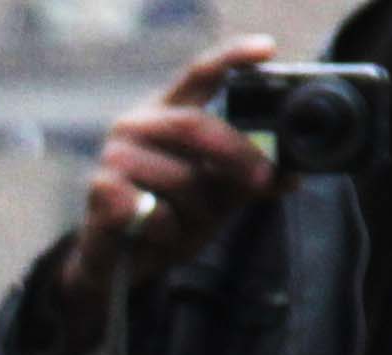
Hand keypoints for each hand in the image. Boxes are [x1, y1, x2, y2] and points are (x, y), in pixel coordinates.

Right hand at [52, 39, 289, 329]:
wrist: (117, 265)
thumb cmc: (170, 218)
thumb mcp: (218, 195)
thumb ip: (248, 178)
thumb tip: (291, 176)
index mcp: (168, 112)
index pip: (200, 74)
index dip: (232, 58)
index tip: (267, 51)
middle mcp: (136, 124)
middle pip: (195, 125)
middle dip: (237, 155)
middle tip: (264, 181)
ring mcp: (114, 155)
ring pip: (180, 177)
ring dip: (199, 213)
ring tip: (190, 227)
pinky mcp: (100, 191)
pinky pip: (155, 211)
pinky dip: (169, 232)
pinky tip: (158, 236)